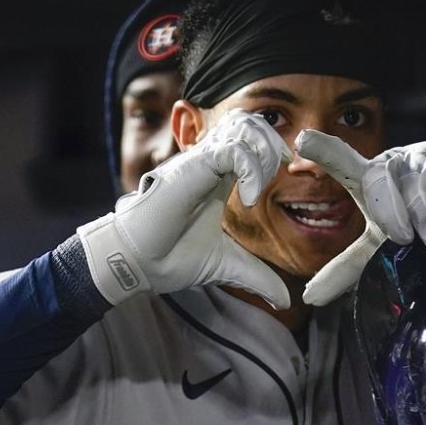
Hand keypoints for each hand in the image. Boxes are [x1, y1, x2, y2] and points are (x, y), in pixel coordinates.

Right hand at [77, 109, 293, 307]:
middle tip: (280, 173)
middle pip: (249, 123)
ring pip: (242, 127)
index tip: (283, 177)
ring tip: (260, 187)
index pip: (250, 140)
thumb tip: (284, 301)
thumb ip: (258, 276)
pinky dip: (250, 170)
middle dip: (273, 143)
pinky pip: (232, 150)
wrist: (141, 263)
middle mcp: (210, 163)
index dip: (272, 151)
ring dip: (263, 152)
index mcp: (218, 177)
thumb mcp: (228, 266)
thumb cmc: (173, 258)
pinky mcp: (193, 168)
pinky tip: (247, 199)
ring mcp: (200, 162)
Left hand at [295, 132, 425, 305]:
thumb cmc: (416, 221)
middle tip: (404, 239)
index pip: (343, 165)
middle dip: (390, 216)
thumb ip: (347, 266)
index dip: (325, 151)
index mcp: (368, 178)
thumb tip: (308, 297)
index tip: (303, 139)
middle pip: (378, 184)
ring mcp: (422, 155)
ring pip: (416, 191)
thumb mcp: (379, 243)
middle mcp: (391, 161)